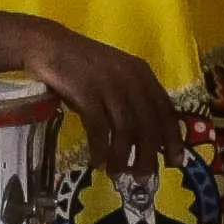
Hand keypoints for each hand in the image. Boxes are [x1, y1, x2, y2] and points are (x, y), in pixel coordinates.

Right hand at [18, 25, 181, 168]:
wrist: (48, 46)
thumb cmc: (82, 67)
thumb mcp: (116, 78)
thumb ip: (133, 101)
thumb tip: (147, 141)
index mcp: (142, 74)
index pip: (166, 110)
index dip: (173, 138)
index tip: (175, 162)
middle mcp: (131, 78)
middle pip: (148, 124)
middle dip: (148, 155)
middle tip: (144, 177)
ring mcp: (109, 84)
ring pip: (126, 129)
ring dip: (123, 157)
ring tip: (117, 175)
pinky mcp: (87, 92)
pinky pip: (99, 128)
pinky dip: (100, 149)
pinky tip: (98, 162)